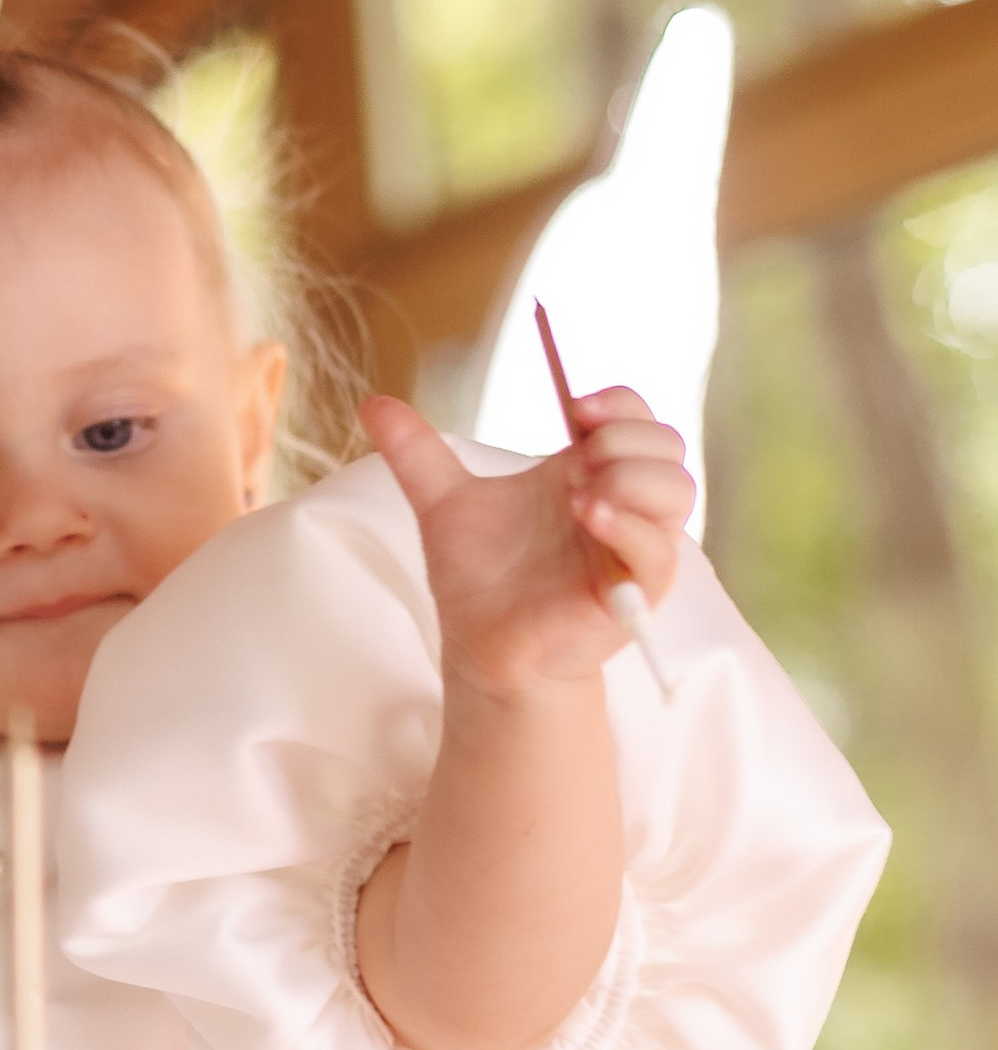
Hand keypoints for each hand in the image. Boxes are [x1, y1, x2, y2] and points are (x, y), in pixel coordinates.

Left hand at [361, 387, 692, 701]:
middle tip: (575, 455)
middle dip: (623, 435)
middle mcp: (621, 504)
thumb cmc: (478, 579)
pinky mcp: (635, 590)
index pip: (634, 417)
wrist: (483, 648)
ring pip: (676, 489)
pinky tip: (586, 514)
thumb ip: (417, 452)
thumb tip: (372, 401)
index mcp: (587, 473)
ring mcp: (632, 546)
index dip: (616, 403)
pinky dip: (629, 524)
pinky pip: (659, 549)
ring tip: (578, 491)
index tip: (573, 406)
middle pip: (664, 444)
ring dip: (633, 476)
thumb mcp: (443, 504)